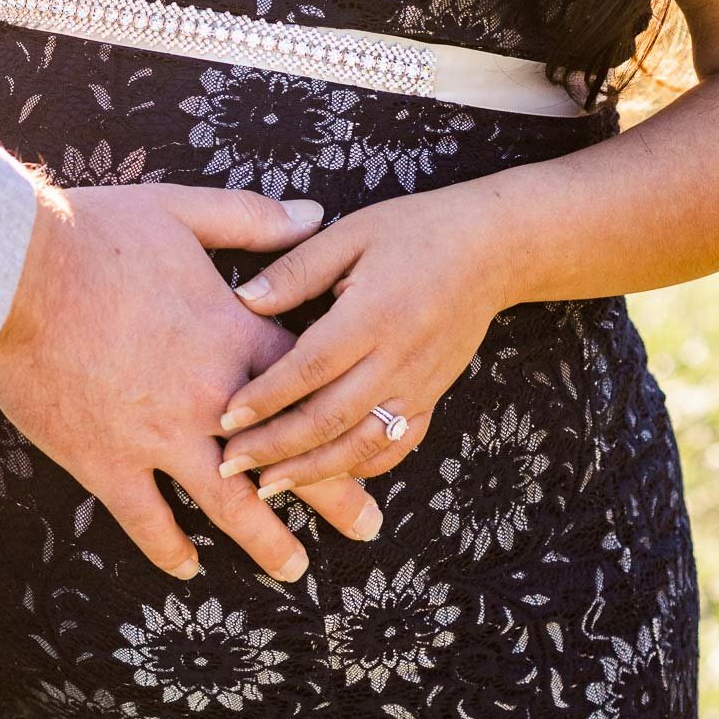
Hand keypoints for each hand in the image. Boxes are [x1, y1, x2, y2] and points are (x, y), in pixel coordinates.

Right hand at [0, 182, 381, 582]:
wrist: (17, 274)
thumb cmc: (97, 235)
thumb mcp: (182, 211)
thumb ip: (252, 218)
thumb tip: (315, 214)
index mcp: (232, 336)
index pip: (309, 385)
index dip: (347, 412)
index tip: (380, 435)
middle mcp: (209, 397)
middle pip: (286, 457)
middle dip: (334, 496)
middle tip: (369, 527)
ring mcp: (159, 437)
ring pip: (227, 505)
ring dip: (265, 539)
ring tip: (295, 568)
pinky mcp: (107, 462)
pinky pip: (147, 520)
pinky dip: (168, 548)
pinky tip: (186, 568)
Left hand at [214, 182, 519, 492]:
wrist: (493, 251)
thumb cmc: (416, 232)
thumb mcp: (353, 232)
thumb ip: (298, 269)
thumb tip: (244, 300)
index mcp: (373, 314)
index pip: (309, 368)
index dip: (265, 397)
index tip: (225, 416)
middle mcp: (397, 359)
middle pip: (330, 418)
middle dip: (276, 447)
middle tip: (230, 465)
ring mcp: (419, 386)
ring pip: (362, 445)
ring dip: (313, 471)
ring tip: (268, 486)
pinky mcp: (432, 398)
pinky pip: (396, 446)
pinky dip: (361, 467)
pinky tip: (328, 475)